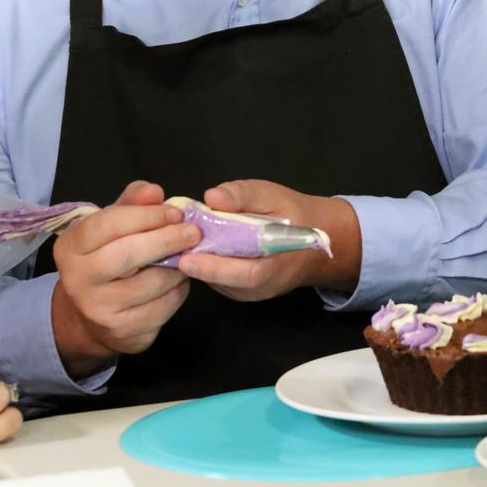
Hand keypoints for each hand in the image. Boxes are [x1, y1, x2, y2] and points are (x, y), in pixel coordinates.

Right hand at [52, 181, 200, 377]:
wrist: (90, 316)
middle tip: (193, 232)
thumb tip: (154, 191)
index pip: (109, 224)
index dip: (146, 215)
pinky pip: (161, 308)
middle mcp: (78, 280)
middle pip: (128, 254)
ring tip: (189, 254)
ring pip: (150, 283)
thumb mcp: (111, 225)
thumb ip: (132, 203)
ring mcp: (98, 310)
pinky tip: (181, 279)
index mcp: (70, 247)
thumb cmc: (106, 256)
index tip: (175, 212)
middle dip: (166, 239)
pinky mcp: (122, 333)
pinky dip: (178, 291)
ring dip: (178, 266)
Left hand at [178, 179, 360, 301]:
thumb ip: (242, 195)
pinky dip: (204, 264)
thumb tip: (212, 197)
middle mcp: (261, 286)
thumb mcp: (271, 194)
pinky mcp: (241, 290)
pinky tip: (191, 247)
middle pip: (226, 281)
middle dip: (197, 264)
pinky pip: (220, 279)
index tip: (187, 258)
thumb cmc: (293, 214)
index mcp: (276, 264)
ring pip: (219, 282)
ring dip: (198, 264)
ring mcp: (250, 292)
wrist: (316, 238)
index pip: (245, 274)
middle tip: (170, 249)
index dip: (215, 268)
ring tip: (175, 244)